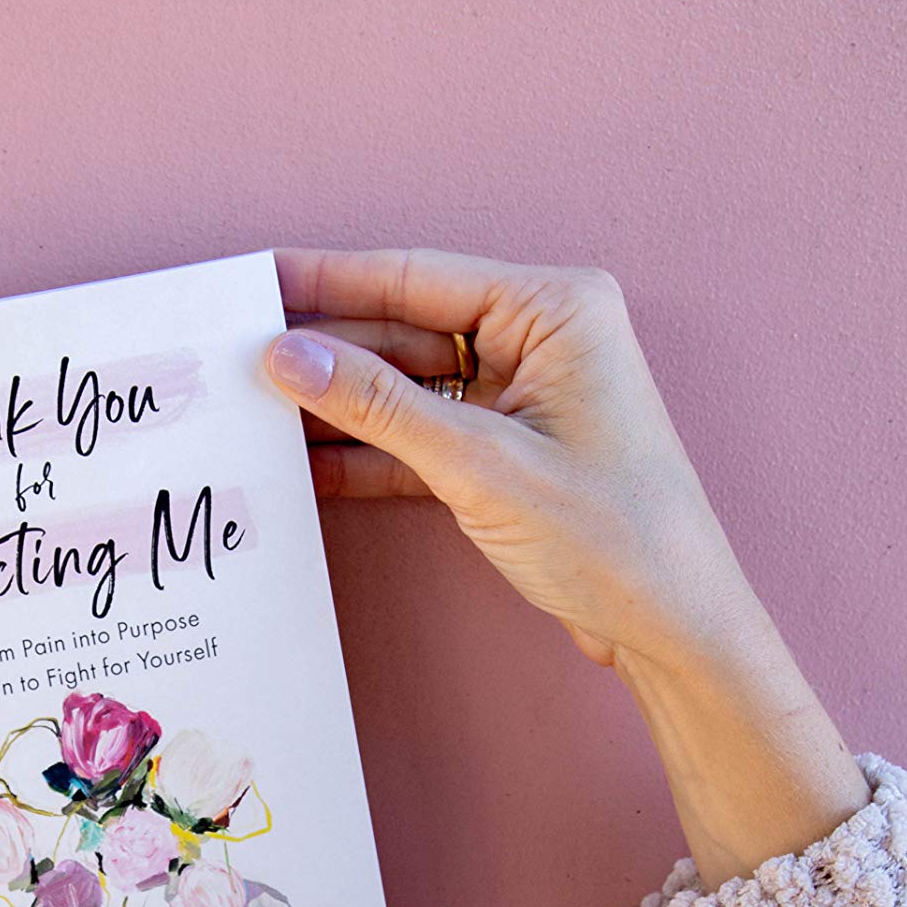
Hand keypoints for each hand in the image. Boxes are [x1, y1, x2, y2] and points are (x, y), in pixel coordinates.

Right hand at [267, 245, 755, 671]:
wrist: (675, 628)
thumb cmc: (614, 535)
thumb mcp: (481, 465)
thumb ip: (378, 407)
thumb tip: (287, 357)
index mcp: (554, 309)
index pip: (414, 278)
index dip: (324, 280)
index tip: (252, 282)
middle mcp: (540, 338)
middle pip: (402, 329)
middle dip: (322, 349)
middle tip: (231, 356)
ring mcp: (521, 397)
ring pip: (404, 387)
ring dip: (336, 405)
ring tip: (249, 410)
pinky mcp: (506, 453)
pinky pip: (419, 436)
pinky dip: (367, 452)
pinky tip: (301, 462)